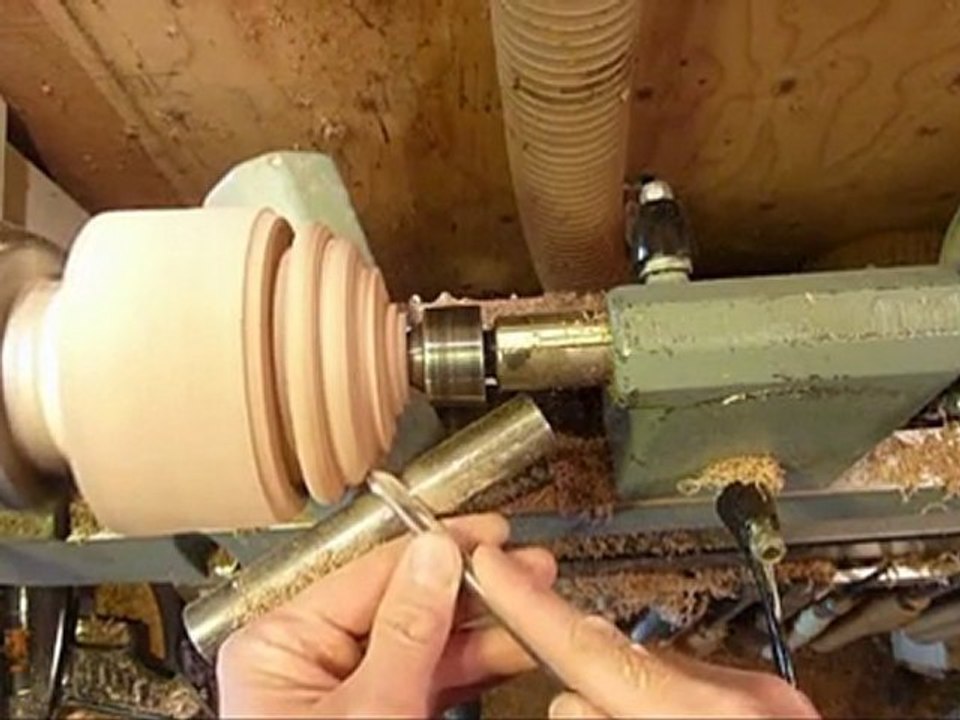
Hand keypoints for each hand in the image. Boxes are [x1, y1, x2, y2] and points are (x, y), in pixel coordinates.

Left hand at [216, 514, 555, 717]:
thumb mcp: (370, 713)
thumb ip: (407, 629)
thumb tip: (435, 555)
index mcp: (278, 644)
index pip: (369, 574)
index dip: (435, 549)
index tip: (487, 534)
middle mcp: (306, 660)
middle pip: (400, 602)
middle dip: (469, 588)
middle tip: (523, 567)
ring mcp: (345, 690)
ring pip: (422, 640)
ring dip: (481, 625)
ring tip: (531, 604)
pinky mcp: (375, 716)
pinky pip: (426, 677)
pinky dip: (470, 665)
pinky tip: (510, 647)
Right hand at [471, 545, 819, 718]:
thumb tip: (569, 703)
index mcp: (703, 718)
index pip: (592, 648)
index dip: (529, 604)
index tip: (489, 564)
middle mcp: (737, 694)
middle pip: (617, 663)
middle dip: (583, 690)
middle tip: (576, 711)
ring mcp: (762, 698)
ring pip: (655, 681)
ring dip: (629, 706)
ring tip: (624, 719)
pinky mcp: (774, 706)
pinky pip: (693, 694)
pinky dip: (668, 711)